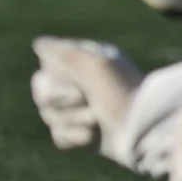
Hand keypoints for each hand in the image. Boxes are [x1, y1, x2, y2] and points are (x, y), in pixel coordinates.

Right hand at [31, 36, 143, 156]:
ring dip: (72, 118)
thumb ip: (63, 51)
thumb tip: (38, 44)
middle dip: (61, 99)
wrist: (143, 131)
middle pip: (42, 93)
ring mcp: (82, 109)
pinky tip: (92, 136)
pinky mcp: (83, 133)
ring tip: (96, 119)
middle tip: (84, 98)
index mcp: (86, 62)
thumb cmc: (121, 93)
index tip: (78, 80)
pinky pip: (59, 136)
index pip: (47, 67)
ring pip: (49, 116)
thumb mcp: (94, 64)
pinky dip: (74, 137)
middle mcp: (82, 83)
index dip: (57, 78)